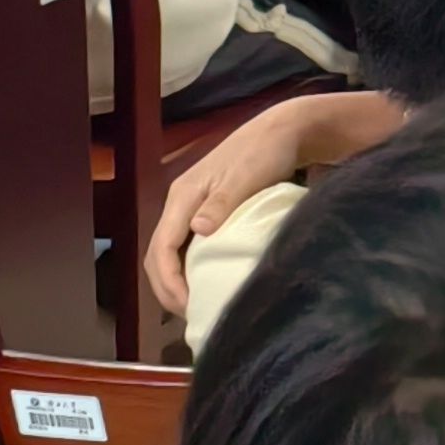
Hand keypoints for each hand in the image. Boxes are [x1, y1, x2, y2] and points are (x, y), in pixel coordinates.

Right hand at [144, 89, 409, 311]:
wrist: (284, 130)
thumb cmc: (266, 151)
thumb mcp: (246, 175)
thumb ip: (222, 201)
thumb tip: (198, 230)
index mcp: (182, 196)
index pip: (161, 247)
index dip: (169, 281)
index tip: (187, 305)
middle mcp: (180, 203)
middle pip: (159, 255)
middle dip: (169, 288)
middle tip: (191, 314)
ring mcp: (192, 207)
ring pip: (171, 253)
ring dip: (178, 281)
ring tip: (196, 306)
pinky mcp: (207, 211)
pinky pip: (188, 247)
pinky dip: (190, 269)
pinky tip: (206, 283)